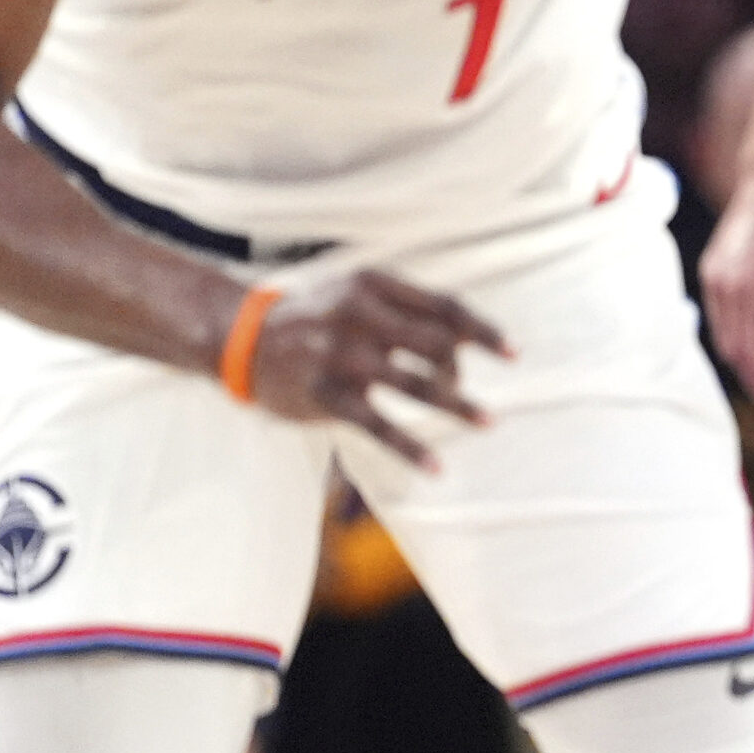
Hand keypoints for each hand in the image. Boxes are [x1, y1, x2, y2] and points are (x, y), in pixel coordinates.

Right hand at [247, 271, 512, 469]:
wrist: (239, 336)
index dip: (483, 330)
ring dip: (458, 406)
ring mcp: (341, 355)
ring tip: (487, 421)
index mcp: (373, 285)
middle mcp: (360, 316)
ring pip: (416, 384)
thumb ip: (406, 307)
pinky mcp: (325, 395)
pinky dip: (411, 447)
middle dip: (463, 372)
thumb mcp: (356, 292)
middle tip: (475, 396)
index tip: (514, 353)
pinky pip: (378, 426)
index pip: (444, 306)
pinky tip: (436, 466)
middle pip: (437, 343)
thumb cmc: (315, 315)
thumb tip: (468, 336)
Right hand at [699, 168, 753, 403]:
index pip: (745, 348)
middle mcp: (718, 284)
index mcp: (742, 288)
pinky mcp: (713, 267)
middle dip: (753, 370)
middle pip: (730, 346)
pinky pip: (724, 311)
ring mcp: (711, 275)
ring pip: (724, 331)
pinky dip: (743, 328)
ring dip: (749, 351)